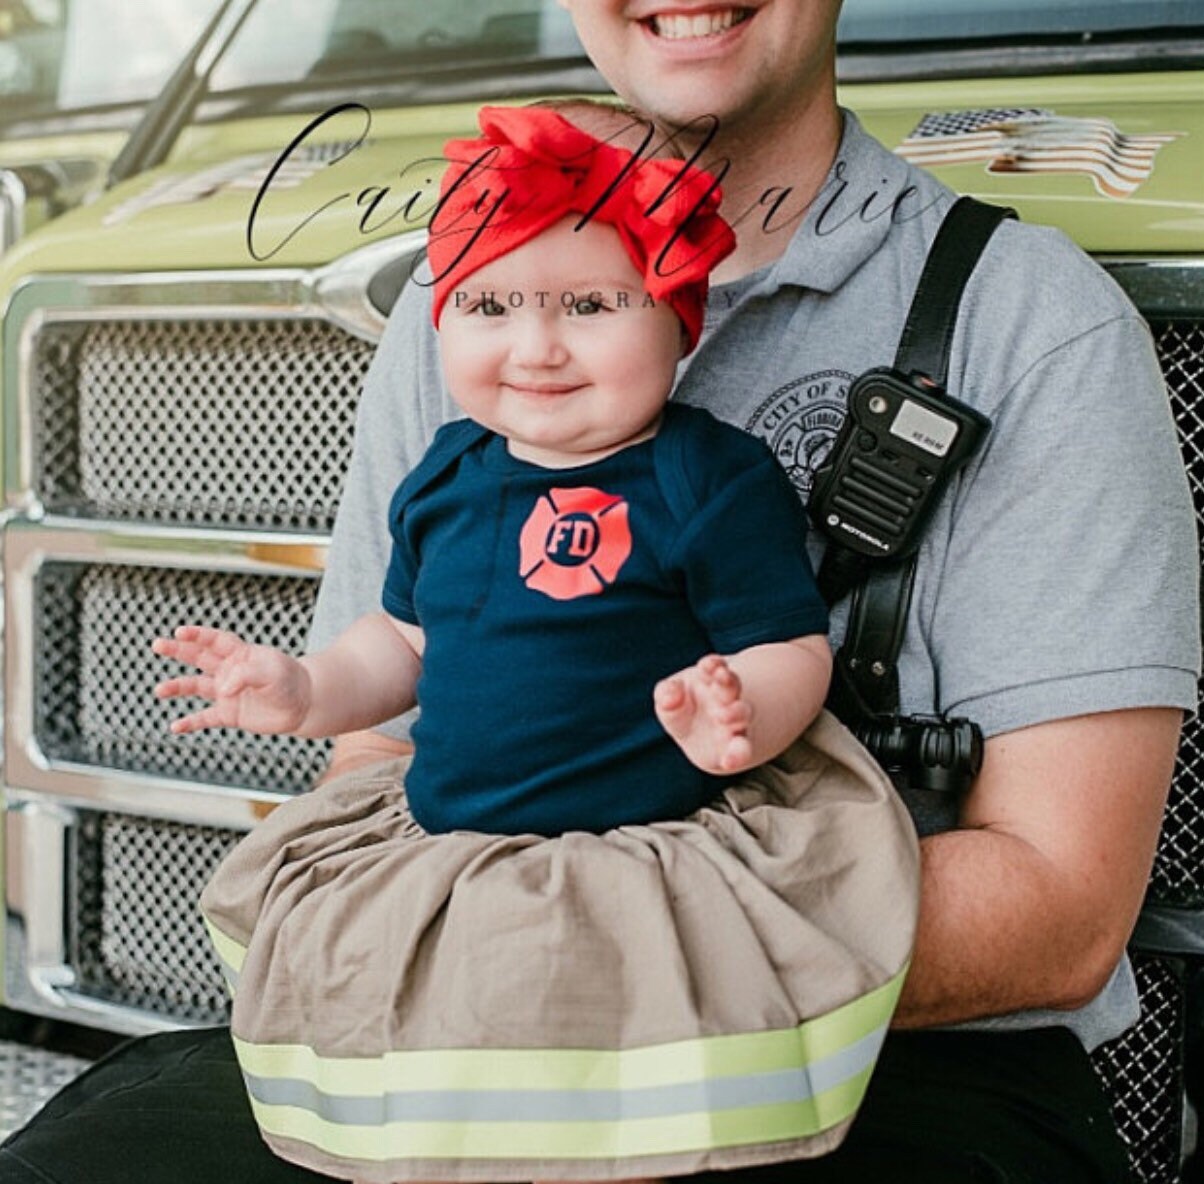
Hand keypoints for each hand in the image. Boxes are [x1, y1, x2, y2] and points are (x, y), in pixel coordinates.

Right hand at [152, 625, 310, 734]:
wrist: (303, 706)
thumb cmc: (290, 682)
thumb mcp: (272, 673)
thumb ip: (246, 675)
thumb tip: (223, 689)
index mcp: (242, 654)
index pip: (216, 640)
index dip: (198, 635)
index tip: (180, 631)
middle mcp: (231, 671)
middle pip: (200, 657)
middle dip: (179, 650)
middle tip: (157, 645)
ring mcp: (228, 692)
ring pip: (197, 687)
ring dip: (178, 687)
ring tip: (160, 690)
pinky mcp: (230, 714)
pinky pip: (206, 718)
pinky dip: (191, 722)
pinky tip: (175, 727)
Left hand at [654, 653, 753, 773]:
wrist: (701, 738)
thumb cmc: (683, 709)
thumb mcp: (671, 699)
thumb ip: (667, 695)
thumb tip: (667, 699)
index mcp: (711, 680)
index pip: (715, 667)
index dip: (713, 664)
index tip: (708, 665)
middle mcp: (728, 697)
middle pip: (733, 685)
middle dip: (728, 681)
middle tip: (721, 676)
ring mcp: (735, 722)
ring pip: (743, 712)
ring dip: (735, 712)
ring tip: (721, 716)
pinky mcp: (738, 746)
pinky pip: (742, 750)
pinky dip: (737, 755)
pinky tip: (728, 762)